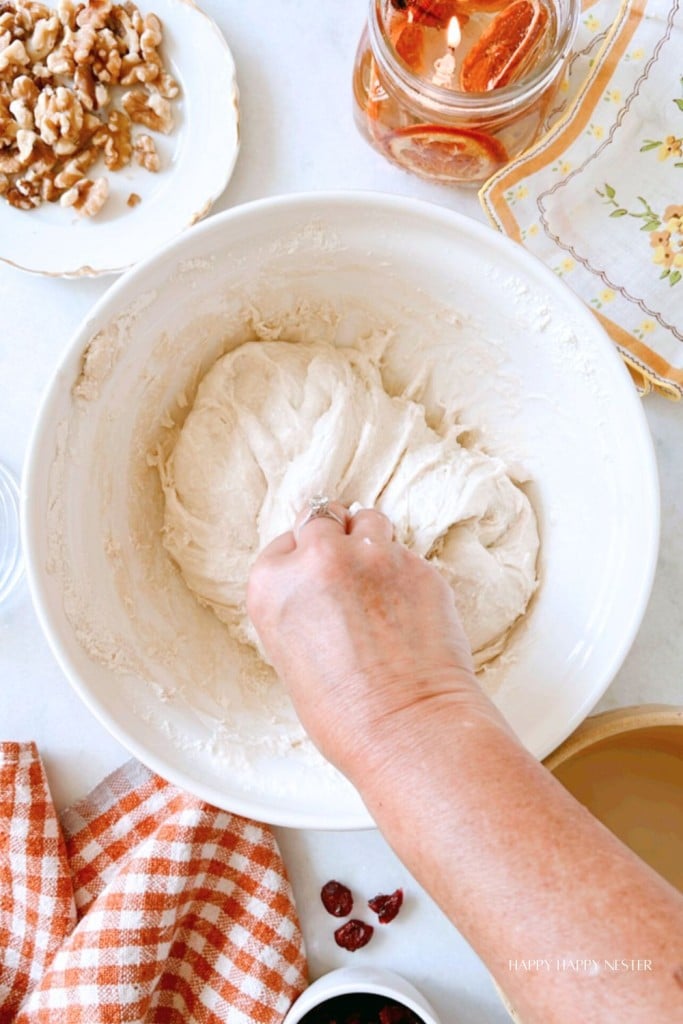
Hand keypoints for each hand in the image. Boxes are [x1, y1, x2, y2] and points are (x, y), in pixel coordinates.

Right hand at [247, 499, 497, 777]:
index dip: (302, 560)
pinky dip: (404, 573)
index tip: (314, 576)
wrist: (405, 729)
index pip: (284, 543)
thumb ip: (299, 602)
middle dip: (334, 540)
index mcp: (272, 583)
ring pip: (368, 520)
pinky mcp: (417, 566)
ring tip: (379, 581)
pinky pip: (405, 554)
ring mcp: (372, 556)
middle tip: (347, 572)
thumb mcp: (289, 653)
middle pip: (322, 519)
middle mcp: (318, 559)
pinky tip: (407, 610)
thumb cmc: (342, 712)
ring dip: (371, 542)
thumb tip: (319, 579)